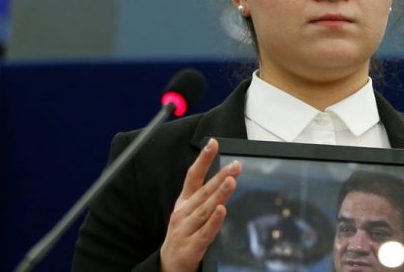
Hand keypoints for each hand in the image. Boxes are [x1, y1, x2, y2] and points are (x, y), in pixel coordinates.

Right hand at [160, 138, 240, 271]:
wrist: (168, 267)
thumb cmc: (183, 235)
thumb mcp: (189, 212)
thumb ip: (204, 197)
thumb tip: (226, 176)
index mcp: (183, 202)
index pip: (193, 176)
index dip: (203, 159)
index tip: (213, 143)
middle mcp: (183, 214)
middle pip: (203, 191)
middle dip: (219, 176)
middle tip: (235, 165)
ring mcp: (185, 230)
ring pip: (204, 209)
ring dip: (218, 194)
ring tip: (231, 181)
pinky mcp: (191, 248)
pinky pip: (205, 232)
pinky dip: (214, 221)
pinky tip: (221, 210)